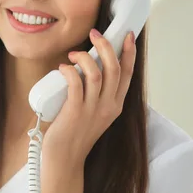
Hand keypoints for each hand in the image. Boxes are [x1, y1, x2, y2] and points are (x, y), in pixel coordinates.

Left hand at [42, 28, 136, 169]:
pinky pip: (76, 84)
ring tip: (73, 54)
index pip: (127, 74)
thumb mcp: (94, 113)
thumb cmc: (74, 133)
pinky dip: (70, 71)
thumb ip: (94, 94)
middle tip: (95, 34)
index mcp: (115, 105)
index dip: (129, 52)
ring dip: (85, 58)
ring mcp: (93, 110)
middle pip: (114, 69)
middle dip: (106, 46)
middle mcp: (108, 106)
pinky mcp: (76, 112)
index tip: (126, 35)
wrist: (65, 158)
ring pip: (97, 74)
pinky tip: (63, 67)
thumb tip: (84, 67)